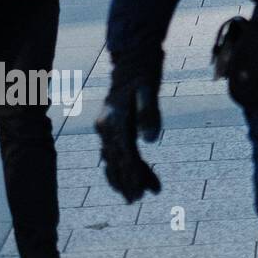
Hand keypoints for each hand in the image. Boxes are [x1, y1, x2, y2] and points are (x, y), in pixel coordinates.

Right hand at [95, 50, 163, 202]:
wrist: (133, 57)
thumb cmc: (143, 71)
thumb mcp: (149, 89)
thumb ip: (149, 114)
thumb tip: (151, 141)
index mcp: (113, 121)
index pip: (123, 155)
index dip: (133, 176)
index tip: (139, 193)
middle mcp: (106, 127)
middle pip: (116, 161)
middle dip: (126, 182)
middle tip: (137, 200)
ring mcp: (109, 127)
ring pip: (116, 159)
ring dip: (127, 177)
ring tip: (140, 195)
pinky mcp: (116, 125)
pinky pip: (121, 149)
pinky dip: (131, 163)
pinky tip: (141, 174)